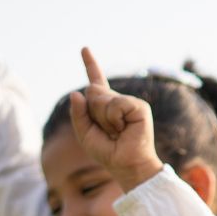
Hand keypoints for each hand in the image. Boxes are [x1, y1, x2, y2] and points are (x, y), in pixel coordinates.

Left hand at [68, 48, 163, 191]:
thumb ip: (78, 114)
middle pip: (92, 92)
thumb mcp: (85, 134)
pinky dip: (114, 119)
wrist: (128, 166)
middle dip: (93, 114)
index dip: (91, 65)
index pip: (96, 82)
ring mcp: (130, 103)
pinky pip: (115, 104)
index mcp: (106, 106)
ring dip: (104, 119)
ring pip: (102, 98)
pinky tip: (124, 129)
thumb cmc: (109, 154)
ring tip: (118, 133)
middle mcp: (118, 102)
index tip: (85, 49)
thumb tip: (77, 92)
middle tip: (110, 132)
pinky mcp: (139, 107)